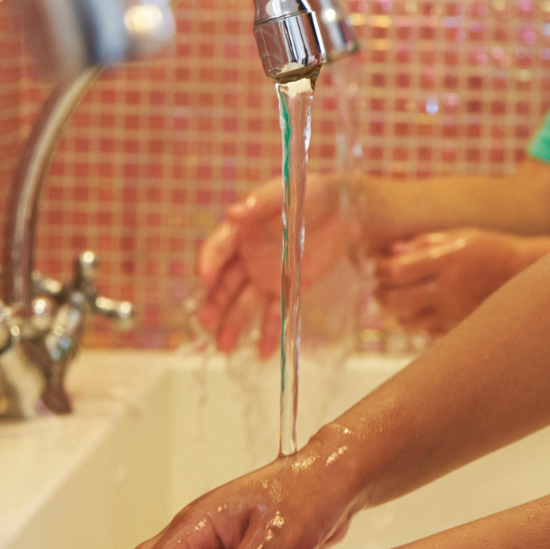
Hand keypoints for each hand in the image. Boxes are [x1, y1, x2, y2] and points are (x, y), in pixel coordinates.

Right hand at [196, 175, 353, 355]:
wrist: (344, 208)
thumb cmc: (310, 194)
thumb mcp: (285, 194)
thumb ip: (260, 205)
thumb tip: (232, 213)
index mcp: (242, 231)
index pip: (218, 250)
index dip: (209, 264)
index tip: (205, 280)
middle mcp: (249, 256)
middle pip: (226, 284)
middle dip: (215, 304)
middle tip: (206, 322)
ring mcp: (267, 274)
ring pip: (245, 303)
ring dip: (234, 324)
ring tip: (224, 348)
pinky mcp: (289, 287)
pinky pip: (276, 313)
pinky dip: (269, 333)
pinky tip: (263, 354)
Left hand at [374, 228, 549, 334]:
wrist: (528, 276)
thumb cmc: (491, 250)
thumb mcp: (460, 236)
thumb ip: (423, 243)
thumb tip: (391, 252)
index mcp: (445, 261)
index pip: (395, 272)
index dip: (379, 271)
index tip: (378, 268)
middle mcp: (448, 289)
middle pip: (394, 301)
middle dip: (380, 295)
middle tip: (380, 289)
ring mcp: (454, 313)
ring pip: (407, 322)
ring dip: (396, 313)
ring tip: (400, 301)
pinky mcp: (460, 328)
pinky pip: (426, 332)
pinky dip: (416, 324)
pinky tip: (422, 311)